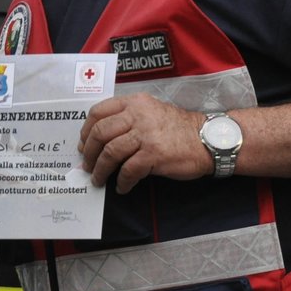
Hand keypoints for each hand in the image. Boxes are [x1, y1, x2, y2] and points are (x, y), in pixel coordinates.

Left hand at [79, 94, 213, 192]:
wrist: (207, 139)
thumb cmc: (178, 128)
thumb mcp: (151, 111)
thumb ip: (128, 118)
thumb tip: (100, 139)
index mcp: (134, 102)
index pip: (98, 112)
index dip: (86, 130)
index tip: (83, 144)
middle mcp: (137, 115)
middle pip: (100, 133)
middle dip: (89, 152)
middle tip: (87, 165)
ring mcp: (146, 134)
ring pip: (110, 152)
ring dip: (101, 170)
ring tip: (99, 179)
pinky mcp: (154, 154)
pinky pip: (128, 170)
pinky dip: (122, 182)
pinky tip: (122, 187)